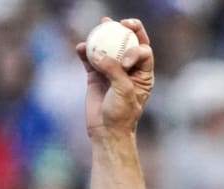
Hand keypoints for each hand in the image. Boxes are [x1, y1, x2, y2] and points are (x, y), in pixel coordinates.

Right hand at [75, 17, 153, 136]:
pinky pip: (90, 60)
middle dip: (124, 30)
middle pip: (127, 44)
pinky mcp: (95, 76)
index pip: (143, 52)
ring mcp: (112, 72)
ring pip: (108, 49)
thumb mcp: (123, 91)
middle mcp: (129, 70)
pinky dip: (86, 52)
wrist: (106, 130)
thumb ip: (114, 70)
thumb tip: (98, 53)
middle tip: (115, 22)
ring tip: (99, 26)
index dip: (136, 48)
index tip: (126, 60)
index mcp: (143, 74)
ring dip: (103, 37)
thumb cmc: (122, 114)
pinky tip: (80, 47)